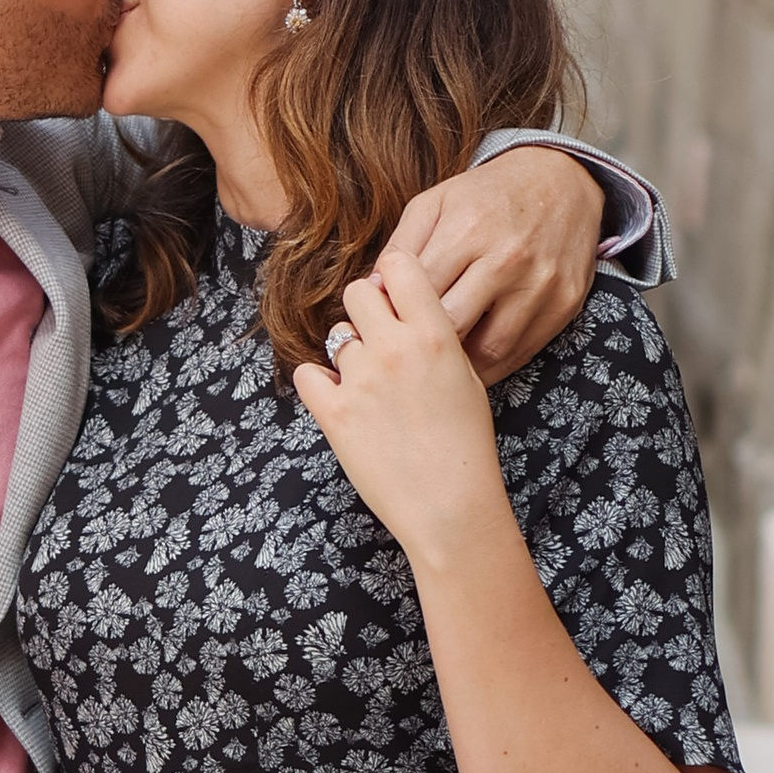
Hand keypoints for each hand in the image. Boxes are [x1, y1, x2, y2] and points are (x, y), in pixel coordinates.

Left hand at [293, 250, 517, 570]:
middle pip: (359, 292)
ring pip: (336, 336)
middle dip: (366, 311)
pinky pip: (307, 374)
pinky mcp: (333, 412)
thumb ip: (434, 337)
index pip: (399, 265)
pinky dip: (318, 384)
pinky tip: (339, 400)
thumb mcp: (466, 378)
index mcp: (435, 335)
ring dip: (348, 355)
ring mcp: (360, 380)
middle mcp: (395, 348)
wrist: (450, 507)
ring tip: (370, 388)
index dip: (391, 276)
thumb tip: (404, 308)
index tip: (392, 295)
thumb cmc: (466, 447)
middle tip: (377, 341)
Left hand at [385, 145, 601, 382]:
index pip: (419, 293)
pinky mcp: (563, 305)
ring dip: (458, 366)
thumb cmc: (487, 196)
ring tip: (435, 367)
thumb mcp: (434, 204)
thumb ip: (400, 248)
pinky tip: (471, 364)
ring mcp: (540, 285)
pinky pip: (521, 352)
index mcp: (468, 230)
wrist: (561, 181)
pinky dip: (493, 366)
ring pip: (488, 350)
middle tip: (405, 358)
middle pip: (451, 326)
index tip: (383, 331)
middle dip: (424, 346)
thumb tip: (372, 293)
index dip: (394, 318)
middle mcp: (507, 259)